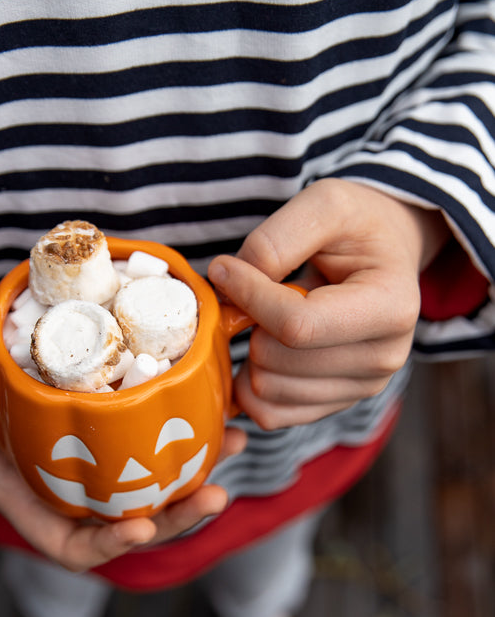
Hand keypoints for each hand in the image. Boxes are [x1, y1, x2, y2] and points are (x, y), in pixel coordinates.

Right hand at [0, 348, 245, 571]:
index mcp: (32, 506)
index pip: (74, 548)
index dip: (109, 546)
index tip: (140, 526)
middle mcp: (72, 498)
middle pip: (132, 525)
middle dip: (177, 517)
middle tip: (215, 492)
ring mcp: (95, 474)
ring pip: (154, 491)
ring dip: (198, 474)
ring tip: (236, 440)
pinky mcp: (112, 443)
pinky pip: (155, 452)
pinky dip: (189, 439)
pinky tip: (219, 410)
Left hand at [208, 178, 449, 429]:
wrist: (386, 254)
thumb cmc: (358, 225)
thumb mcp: (325, 202)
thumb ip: (277, 238)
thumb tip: (229, 281)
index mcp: (391, 307)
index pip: (297, 324)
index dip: (248, 297)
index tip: (224, 269)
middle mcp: (385, 358)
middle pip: (277, 360)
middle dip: (249, 324)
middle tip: (253, 294)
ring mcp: (363, 388)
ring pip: (267, 391)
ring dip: (248, 353)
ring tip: (264, 318)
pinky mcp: (337, 405)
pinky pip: (271, 414)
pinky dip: (251, 386)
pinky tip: (260, 348)